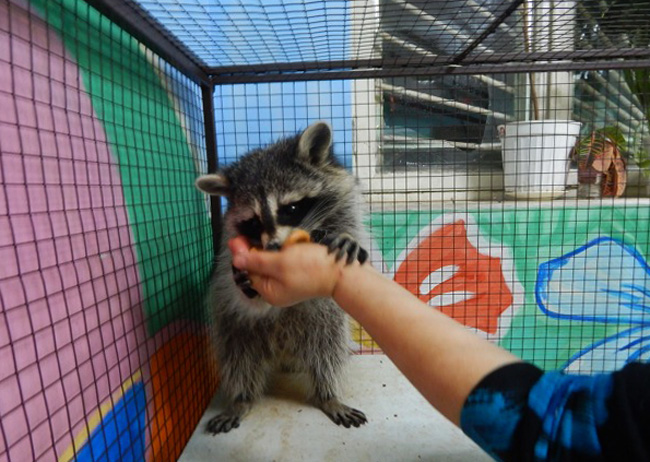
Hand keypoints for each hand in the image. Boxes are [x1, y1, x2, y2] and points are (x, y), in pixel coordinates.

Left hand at [228, 236, 347, 306]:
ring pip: (273, 259)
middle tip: (276, 241)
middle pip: (260, 264)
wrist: (342, 271)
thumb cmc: (312, 269)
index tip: (238, 237)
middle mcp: (277, 289)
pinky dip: (290, 250)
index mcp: (269, 291)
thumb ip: (256, 260)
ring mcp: (288, 281)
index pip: (248, 270)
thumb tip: (235, 259)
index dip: (243, 253)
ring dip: (279, 248)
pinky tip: (299, 246)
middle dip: (266, 250)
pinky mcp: (299, 273)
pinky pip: (286, 259)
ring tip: (292, 243)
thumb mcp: (280, 263)